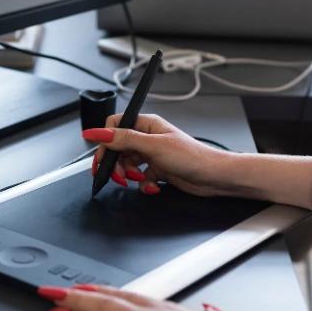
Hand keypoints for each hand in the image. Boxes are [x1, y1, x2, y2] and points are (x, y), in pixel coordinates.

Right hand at [82, 114, 234, 196]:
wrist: (213, 176)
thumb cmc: (192, 156)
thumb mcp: (153, 146)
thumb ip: (123, 139)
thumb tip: (97, 132)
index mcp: (146, 124)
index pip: (115, 126)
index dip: (106, 141)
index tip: (101, 156)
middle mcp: (148, 138)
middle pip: (118, 148)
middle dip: (115, 163)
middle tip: (117, 175)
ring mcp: (152, 154)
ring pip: (127, 164)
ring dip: (128, 175)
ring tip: (137, 179)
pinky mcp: (158, 170)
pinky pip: (140, 177)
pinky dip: (142, 184)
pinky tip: (152, 185)